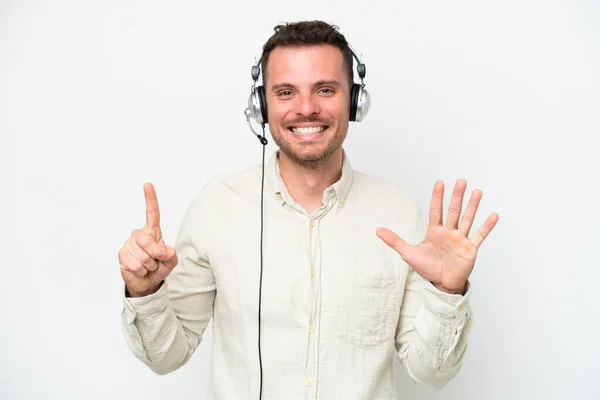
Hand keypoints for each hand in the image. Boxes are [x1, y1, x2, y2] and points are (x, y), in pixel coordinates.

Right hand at [118, 183, 177, 296]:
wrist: (147, 282)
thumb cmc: (159, 267)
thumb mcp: (171, 261)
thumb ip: (171, 255)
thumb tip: (164, 250)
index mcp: (152, 232)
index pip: (152, 213)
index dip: (150, 199)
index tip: (148, 184)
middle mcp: (139, 235)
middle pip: (147, 241)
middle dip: (155, 255)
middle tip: (156, 261)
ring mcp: (129, 244)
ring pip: (142, 256)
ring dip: (149, 265)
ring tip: (148, 266)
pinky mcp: (122, 255)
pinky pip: (134, 264)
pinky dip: (141, 271)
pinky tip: (139, 270)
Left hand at [376, 179, 498, 293]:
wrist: (441, 284)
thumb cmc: (427, 268)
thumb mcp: (408, 253)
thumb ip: (395, 241)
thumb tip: (377, 231)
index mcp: (435, 231)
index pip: (436, 210)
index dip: (437, 197)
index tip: (439, 183)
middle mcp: (449, 232)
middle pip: (453, 210)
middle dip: (457, 196)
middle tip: (461, 181)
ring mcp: (461, 239)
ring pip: (467, 219)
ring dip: (472, 206)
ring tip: (477, 192)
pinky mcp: (471, 249)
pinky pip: (480, 235)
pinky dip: (487, 226)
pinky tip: (493, 215)